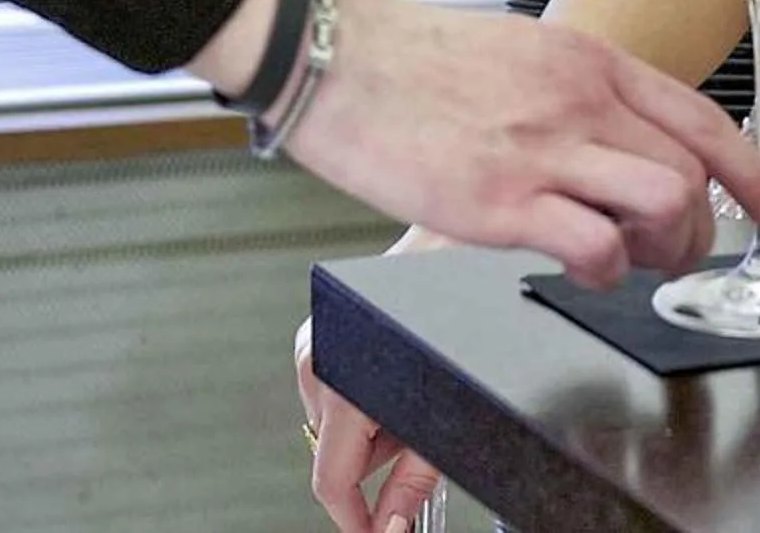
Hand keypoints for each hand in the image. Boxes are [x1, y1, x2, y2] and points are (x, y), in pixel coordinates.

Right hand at [280, 0, 759, 286]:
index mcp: (588, 59)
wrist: (336, 55)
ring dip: (661, 248)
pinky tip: (572, 263)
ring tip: (625, 259)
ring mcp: (545, 150)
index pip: (702, 118)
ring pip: (665, 204)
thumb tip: (609, 139)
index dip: (752, 170)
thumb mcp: (519, 51)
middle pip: (692, 172)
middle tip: (673, 252)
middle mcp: (580, 98)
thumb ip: (573, 91)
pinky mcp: (500, 202)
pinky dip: (602, 270)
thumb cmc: (411, 57)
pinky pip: (594, 249)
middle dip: (700, 228)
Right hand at [297, 313, 441, 532]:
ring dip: (370, 427)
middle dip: (376, 459)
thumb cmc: (448, 324)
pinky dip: (361, 399)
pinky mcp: (316, 334)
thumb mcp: (438, 421)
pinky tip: (388, 373)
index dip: (354, 521)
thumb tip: (390, 526)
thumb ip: (410, 483)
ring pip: (336, 424)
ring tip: (407, 392)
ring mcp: (312, 346)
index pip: (330, 483)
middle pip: (336, 453)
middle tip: (416, 432)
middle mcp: (316, 367)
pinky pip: (333, 391)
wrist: (443, 255)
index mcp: (340, 391)